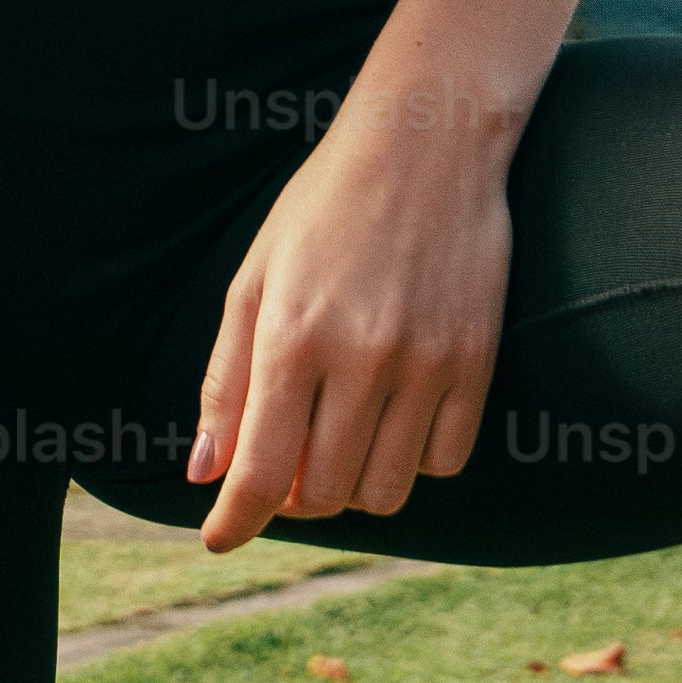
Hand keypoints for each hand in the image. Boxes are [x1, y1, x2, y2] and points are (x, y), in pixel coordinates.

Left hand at [190, 108, 515, 552]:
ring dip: (355, 486)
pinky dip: (414, 459)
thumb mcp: (256, 279)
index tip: (218, 538)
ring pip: (388, 491)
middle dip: (296, 497)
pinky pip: (446, 461)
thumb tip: (204, 473)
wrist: (428, 144)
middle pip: (325, 494)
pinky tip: (396, 417)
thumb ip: (227, 379)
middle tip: (289, 461)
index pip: (262, 471)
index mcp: (294, 336)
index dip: (235, 520)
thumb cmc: (325, 208)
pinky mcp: (477, 361)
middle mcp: (362, 358)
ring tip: (342, 439)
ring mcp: (428, 363)